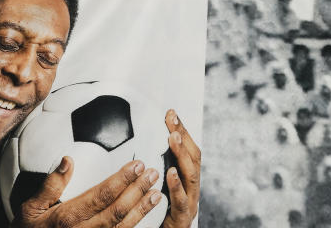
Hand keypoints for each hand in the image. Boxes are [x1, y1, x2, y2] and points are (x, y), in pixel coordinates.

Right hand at [12, 157, 162, 227]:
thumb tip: (67, 160)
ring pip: (123, 226)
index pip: (102, 195)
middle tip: (153, 173)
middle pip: (118, 210)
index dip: (122, 180)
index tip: (137, 164)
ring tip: (157, 193)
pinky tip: (145, 213)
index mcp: (68, 217)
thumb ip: (49, 185)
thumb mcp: (29, 208)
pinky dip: (135, 225)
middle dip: (138, 191)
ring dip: (142, 209)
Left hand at [160, 110, 200, 227]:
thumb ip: (152, 171)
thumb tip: (136, 147)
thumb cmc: (157, 217)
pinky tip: (170, 173)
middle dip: (183, 137)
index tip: (170, 113)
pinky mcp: (182, 220)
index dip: (181, 131)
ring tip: (173, 138)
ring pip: (191, 176)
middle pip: (193, 158)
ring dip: (182, 155)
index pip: (188, 150)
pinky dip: (177, 187)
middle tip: (172, 121)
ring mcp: (189, 204)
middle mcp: (191, 190)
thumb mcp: (155, 190)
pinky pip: (181, 202)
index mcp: (185, 180)